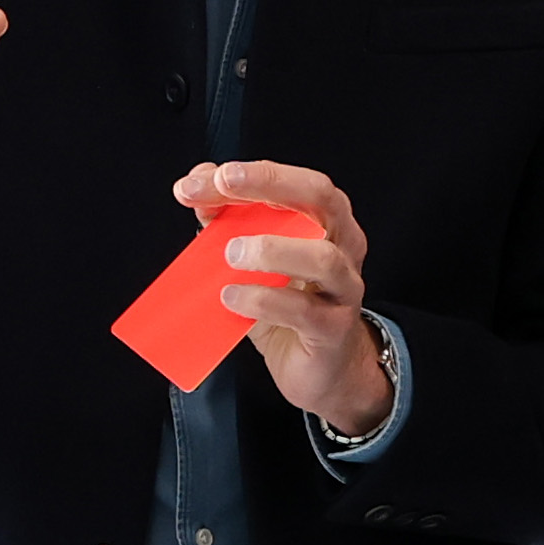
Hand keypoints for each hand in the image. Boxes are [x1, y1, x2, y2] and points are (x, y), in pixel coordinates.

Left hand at [170, 159, 388, 436]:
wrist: (324, 371)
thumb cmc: (289, 307)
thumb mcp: (256, 261)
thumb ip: (230, 223)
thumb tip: (198, 190)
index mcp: (327, 220)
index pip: (295, 182)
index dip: (253, 173)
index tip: (205, 179)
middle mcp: (345, 245)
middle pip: (320, 198)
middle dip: (269, 184)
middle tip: (223, 186)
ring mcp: (344, 288)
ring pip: (322, 257)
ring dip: (270, 249)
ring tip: (230, 254)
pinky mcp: (333, 329)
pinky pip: (303, 311)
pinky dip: (263, 299)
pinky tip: (232, 297)